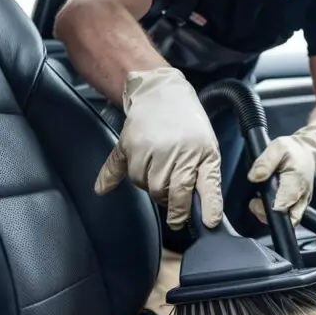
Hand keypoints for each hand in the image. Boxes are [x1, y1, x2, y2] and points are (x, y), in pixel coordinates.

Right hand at [94, 68, 223, 229]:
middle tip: (175, 205)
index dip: (209, 207)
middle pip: (168, 193)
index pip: (207, 186)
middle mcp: (176, 151)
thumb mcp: (207, 148)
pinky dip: (117, 178)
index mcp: (201, 153)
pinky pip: (122, 170)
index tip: (208, 223)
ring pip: (145, 186)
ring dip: (152, 187)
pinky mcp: (130, 143)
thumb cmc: (188, 123)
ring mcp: (151, 148)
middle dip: (172, 204)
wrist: (162, 91)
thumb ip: (206, 179)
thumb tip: (207, 216)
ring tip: (160, 172)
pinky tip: (107, 185)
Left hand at [247, 123, 315, 225]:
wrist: (307, 153)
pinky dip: (275, 214)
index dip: (267, 207)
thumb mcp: (277, 148)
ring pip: (287, 221)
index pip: (282, 205)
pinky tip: (268, 202)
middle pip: (285, 218)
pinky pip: (288, 218)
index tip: (256, 200)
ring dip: (270, 215)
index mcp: (296, 182)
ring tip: (261, 200)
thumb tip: (254, 176)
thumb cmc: (293, 151)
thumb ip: (265, 162)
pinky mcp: (299, 206)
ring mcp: (301, 204)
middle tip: (255, 201)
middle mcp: (301, 196)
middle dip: (266, 214)